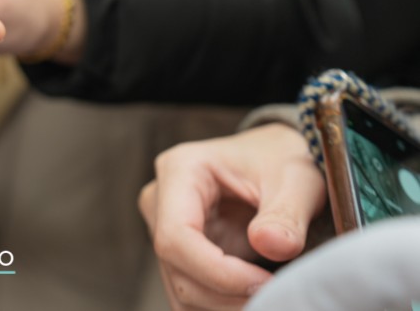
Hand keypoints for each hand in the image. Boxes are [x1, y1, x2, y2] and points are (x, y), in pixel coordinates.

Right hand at [138, 124, 326, 309]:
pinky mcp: (178, 253)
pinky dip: (222, 306)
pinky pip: (190, 294)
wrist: (276, 159)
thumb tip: (272, 246)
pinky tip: (255, 300)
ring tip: (272, 299)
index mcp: (179, 170)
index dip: (218, 272)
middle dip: (227, 295)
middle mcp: (160, 200)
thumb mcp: (296, 178)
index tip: (265, 284)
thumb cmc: (282, 160)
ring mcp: (163, 228)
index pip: (176, 236)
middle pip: (176, 268)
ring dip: (225, 306)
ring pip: (180, 290)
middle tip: (279, 299)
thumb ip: (286, 213)